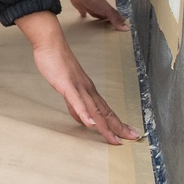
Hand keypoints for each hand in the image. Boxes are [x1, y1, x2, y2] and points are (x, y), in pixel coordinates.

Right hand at [16, 11, 139, 144]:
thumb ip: (75, 105)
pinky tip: (90, 124)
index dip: (118, 124)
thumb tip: (82, 120)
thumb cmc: (58, 64)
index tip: (128, 134)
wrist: (51, 44)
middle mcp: (88, 90)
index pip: (107, 111)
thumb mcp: (68, 89)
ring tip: (115, 139)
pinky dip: (84, 113)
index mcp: (89, 91)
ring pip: (95, 110)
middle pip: (106, 112)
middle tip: (133, 138)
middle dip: (119, 128)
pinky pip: (77, 101)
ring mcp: (79, 87)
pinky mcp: (67, 85)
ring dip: (106, 126)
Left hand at [68, 0, 128, 30]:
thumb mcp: (108, 11)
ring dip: (97, 22)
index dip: (118, 23)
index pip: (115, 18)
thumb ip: (116, 19)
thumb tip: (127, 28)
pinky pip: (84, 14)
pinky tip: (84, 21)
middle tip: (109, 34)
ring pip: (96, 17)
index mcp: (107, 11)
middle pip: (105, 19)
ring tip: (98, 31)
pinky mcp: (83, 9)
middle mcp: (101, 10)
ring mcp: (92, 9)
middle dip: (108, 24)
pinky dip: (84, 17)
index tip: (121, 32)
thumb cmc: (96, 1)